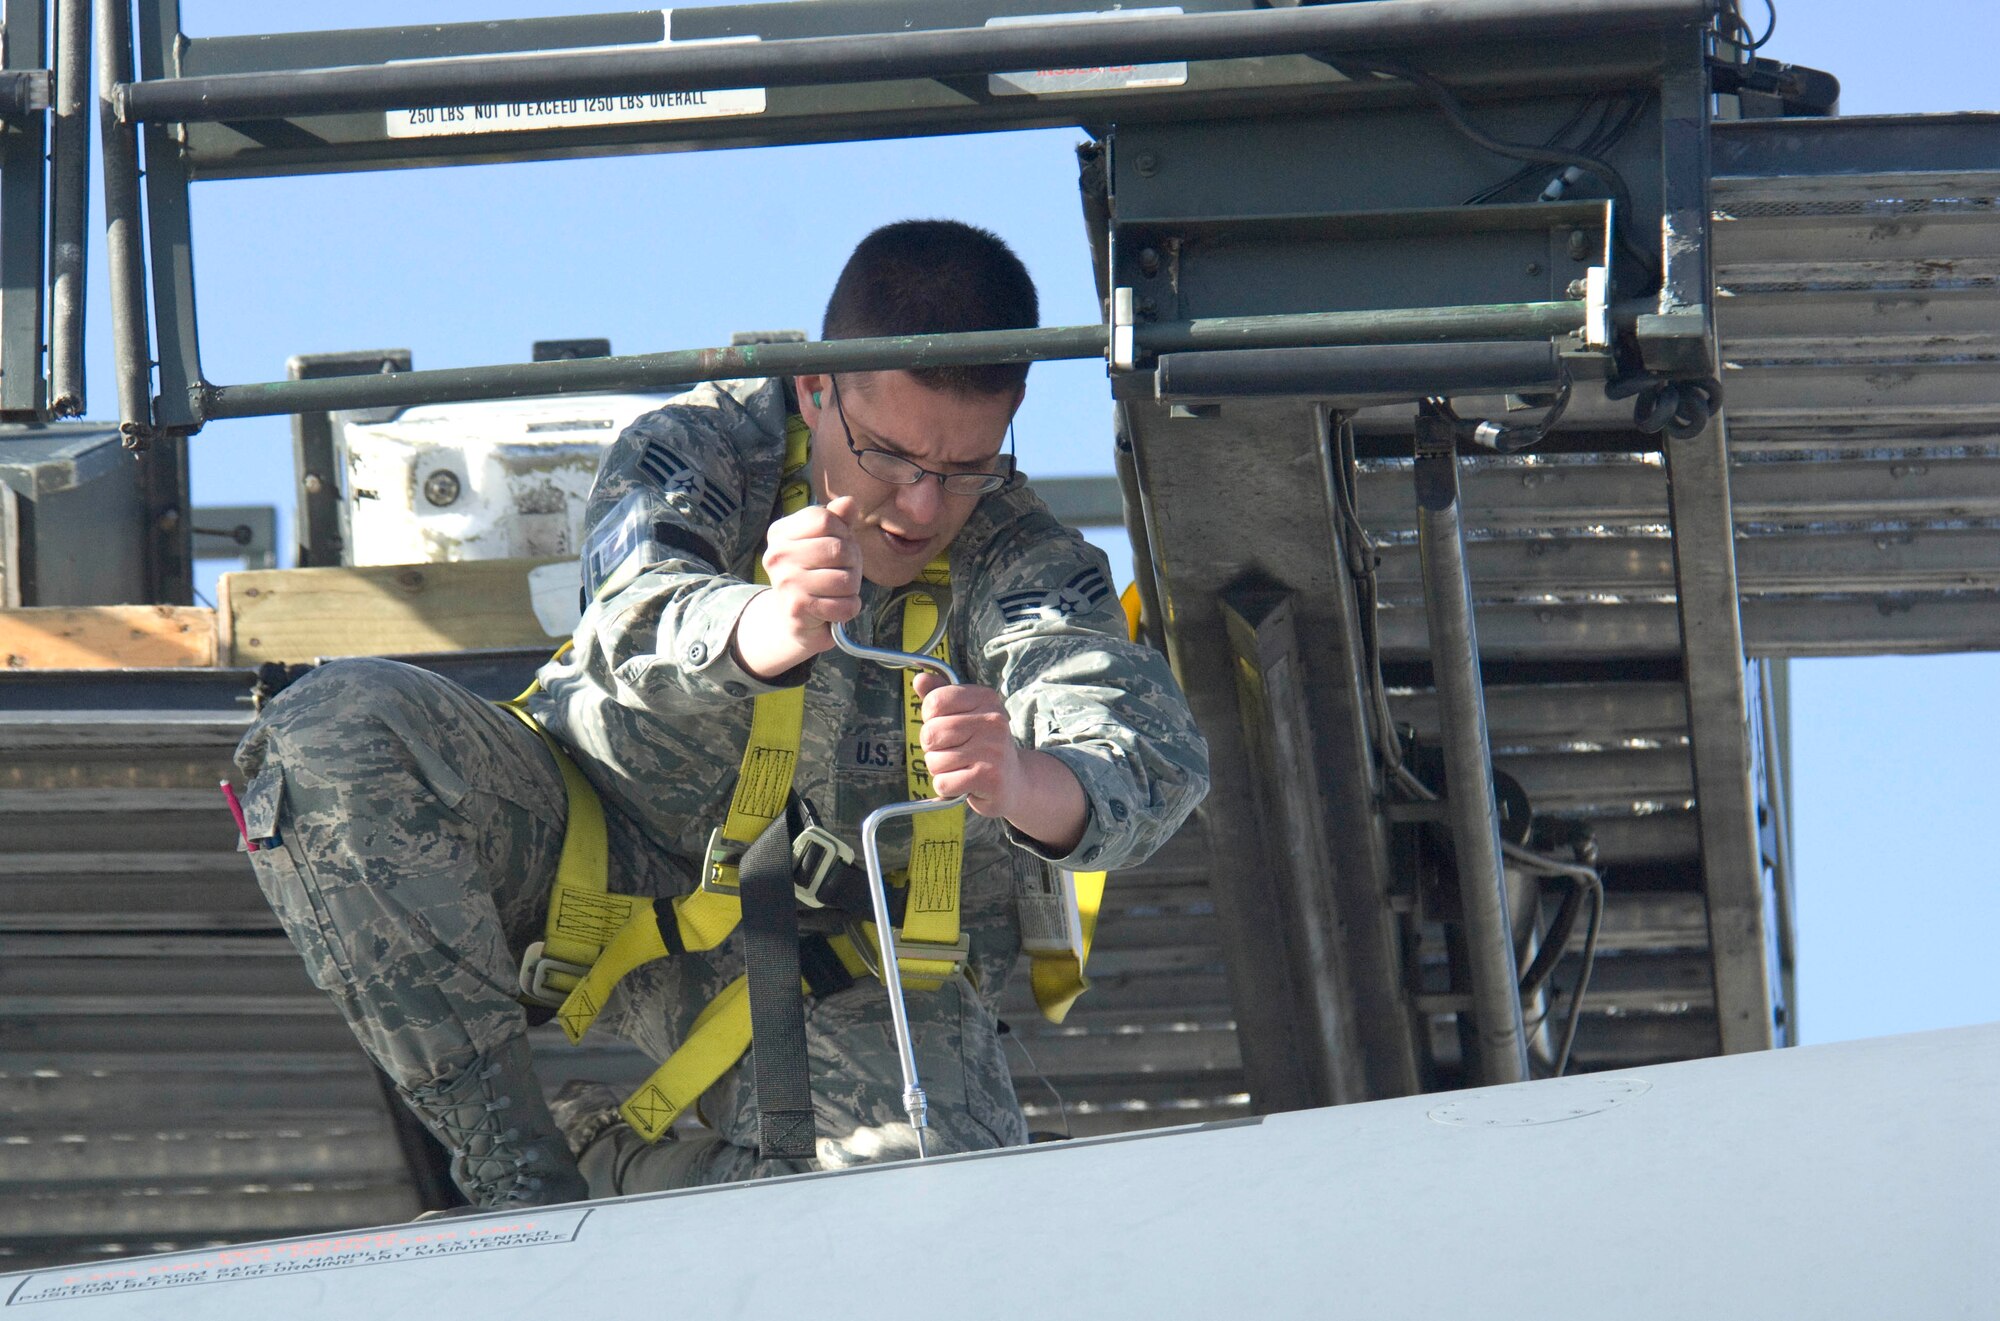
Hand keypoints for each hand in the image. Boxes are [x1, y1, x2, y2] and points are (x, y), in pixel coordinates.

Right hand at [733, 496, 862, 679]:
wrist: (795, 620)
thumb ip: (838, 520)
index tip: (838, 545)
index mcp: (780, 532)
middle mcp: (777, 555)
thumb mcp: (827, 540)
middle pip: (839, 548)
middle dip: (853, 563)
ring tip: (838, 591)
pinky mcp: (797, 609)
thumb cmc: (816, 573)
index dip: (843, 532)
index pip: (825, 519)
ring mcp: (785, 582)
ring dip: (852, 588)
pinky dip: (850, 608)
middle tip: (842, 572)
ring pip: (846, 579)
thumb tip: (849, 502)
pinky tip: (837, 608)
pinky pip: (844, 605)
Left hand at [914, 673, 1087, 853]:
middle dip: (932, 748)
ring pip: (934, 761)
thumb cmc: (982, 746)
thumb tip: (920, 679)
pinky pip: (943, 783)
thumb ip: (940, 696)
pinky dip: (947, 788)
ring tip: (961, 768)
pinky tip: (965, 784)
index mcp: (986, 698)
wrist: (1015, 782)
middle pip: (931, 733)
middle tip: (954, 752)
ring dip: (940, 770)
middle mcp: (993, 720)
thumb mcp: (964, 715)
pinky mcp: (990, 778)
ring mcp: (993, 749)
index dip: (930, 720)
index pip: (935, 702)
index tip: (946, 728)